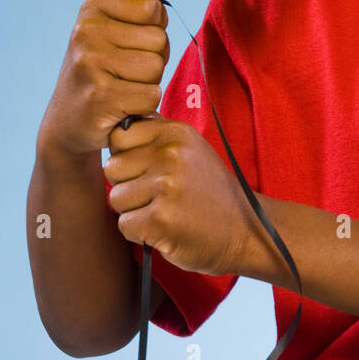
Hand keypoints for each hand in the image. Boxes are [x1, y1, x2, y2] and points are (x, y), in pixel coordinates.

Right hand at [37, 0, 168, 158]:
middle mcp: (86, 32)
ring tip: (122, 88)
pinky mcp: (100, 96)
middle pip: (159, 39)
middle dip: (153, 59)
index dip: (153, 29)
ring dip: (148, 83)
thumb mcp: (110, 31)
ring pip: (157, 67)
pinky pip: (151, 96)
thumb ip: (136, 6)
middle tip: (125, 73)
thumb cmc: (100, 72)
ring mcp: (91, 63)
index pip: (152, 7)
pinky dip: (144, 106)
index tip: (131, 44)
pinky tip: (121, 106)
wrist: (68, 121)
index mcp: (92, 9)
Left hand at [104, 113, 255, 276]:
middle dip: (128, 186)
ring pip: (116, 198)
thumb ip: (157, 135)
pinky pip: (124, 225)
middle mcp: (171, 154)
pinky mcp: (161, 219)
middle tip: (159, 197)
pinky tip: (165, 229)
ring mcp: (166, 186)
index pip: (119, 136)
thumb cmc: (211, 193)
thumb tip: (117, 126)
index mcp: (176, 133)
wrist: (246, 232)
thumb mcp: (192, 150)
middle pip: (112, 168)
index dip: (126, 157)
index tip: (147, 170)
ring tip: (165, 212)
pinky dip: (140, 233)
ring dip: (134, 211)